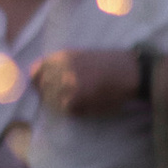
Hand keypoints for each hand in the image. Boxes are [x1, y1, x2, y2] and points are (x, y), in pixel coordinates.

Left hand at [28, 46, 145, 117]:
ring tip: (85, 99)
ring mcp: (66, 84)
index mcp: (62, 56)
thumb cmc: (110, 65)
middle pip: (43, 90)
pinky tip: (92, 103)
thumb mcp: (82, 56)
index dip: (37, 82)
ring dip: (66, 104)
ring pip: (54, 102)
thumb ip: (61, 66)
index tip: (42, 89)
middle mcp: (60, 68)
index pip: (35, 71)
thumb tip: (42, 81)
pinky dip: (78, 111)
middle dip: (50, 96)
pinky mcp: (75, 99)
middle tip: (68, 98)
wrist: (131, 71)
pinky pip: (69, 111)